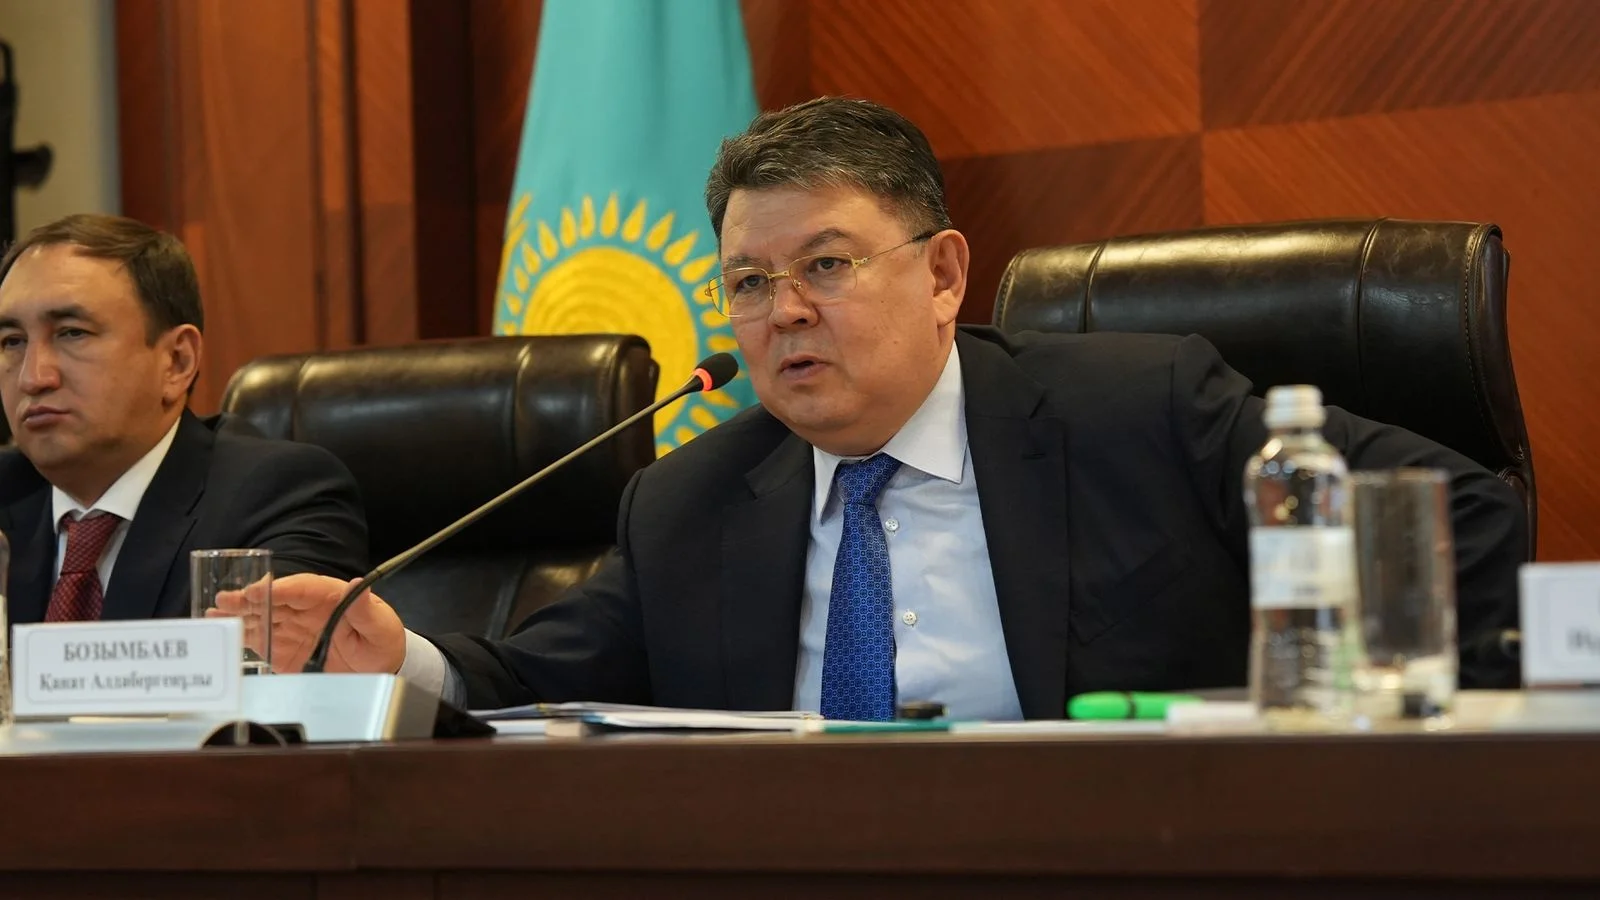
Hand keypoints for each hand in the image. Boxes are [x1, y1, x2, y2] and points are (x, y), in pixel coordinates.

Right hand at [214, 573, 406, 673]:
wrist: (379, 668)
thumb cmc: (382, 640)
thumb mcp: (380, 626)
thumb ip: (365, 610)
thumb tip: (355, 585)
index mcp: (330, 596)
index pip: (301, 588)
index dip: (279, 588)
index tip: (259, 590)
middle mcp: (306, 609)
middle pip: (274, 600)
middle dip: (248, 600)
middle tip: (224, 599)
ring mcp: (292, 628)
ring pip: (261, 618)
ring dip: (238, 616)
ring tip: (213, 615)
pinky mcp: (283, 649)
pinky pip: (260, 640)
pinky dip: (241, 637)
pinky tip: (222, 634)